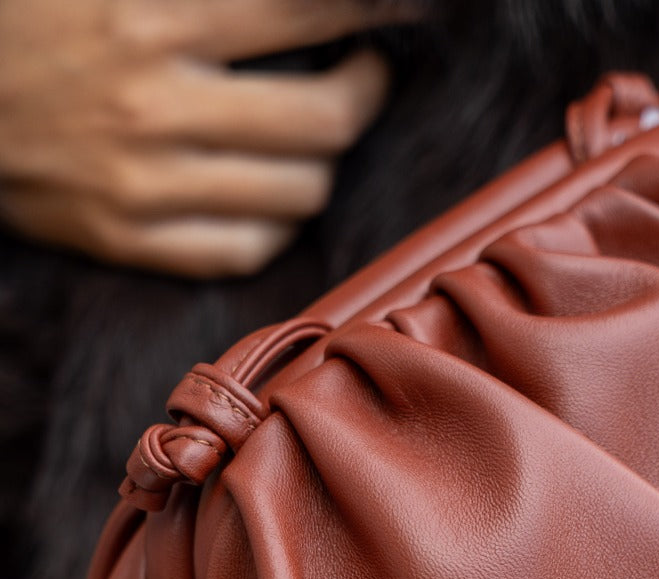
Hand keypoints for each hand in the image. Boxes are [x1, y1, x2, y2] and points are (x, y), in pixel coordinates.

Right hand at [0, 0, 417, 276]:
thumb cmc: (30, 17)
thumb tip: (310, 0)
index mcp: (150, 12)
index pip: (307, 12)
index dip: (373, 10)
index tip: (398, 8)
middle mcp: (154, 103)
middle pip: (326, 117)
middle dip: (368, 88)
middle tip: (367, 70)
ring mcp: (142, 184)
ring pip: (298, 193)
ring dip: (326, 160)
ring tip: (319, 132)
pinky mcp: (127, 239)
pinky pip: (245, 250)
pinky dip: (279, 224)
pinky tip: (277, 193)